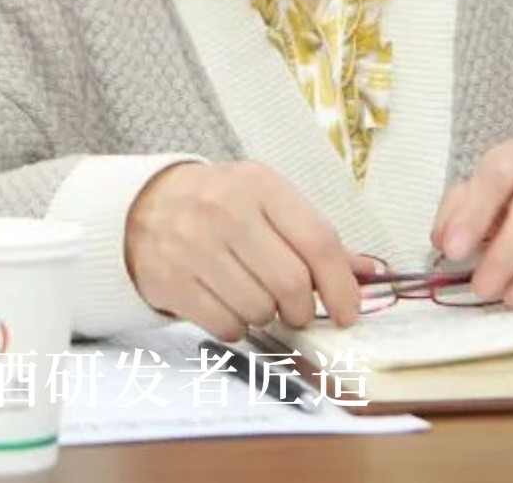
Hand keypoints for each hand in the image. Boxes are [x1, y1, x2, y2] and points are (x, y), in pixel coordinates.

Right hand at [124, 161, 368, 341]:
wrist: (143, 206)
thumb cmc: (219, 205)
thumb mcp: (267, 202)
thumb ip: (314, 236)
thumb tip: (368, 273)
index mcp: (260, 185)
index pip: (318, 240)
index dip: (341, 285)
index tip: (350, 312)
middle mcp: (225, 211)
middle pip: (290, 283)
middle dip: (303, 309)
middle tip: (298, 311)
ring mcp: (193, 246)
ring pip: (258, 309)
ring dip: (267, 317)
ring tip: (257, 299)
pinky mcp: (170, 280)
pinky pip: (226, 325)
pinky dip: (238, 327)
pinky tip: (230, 307)